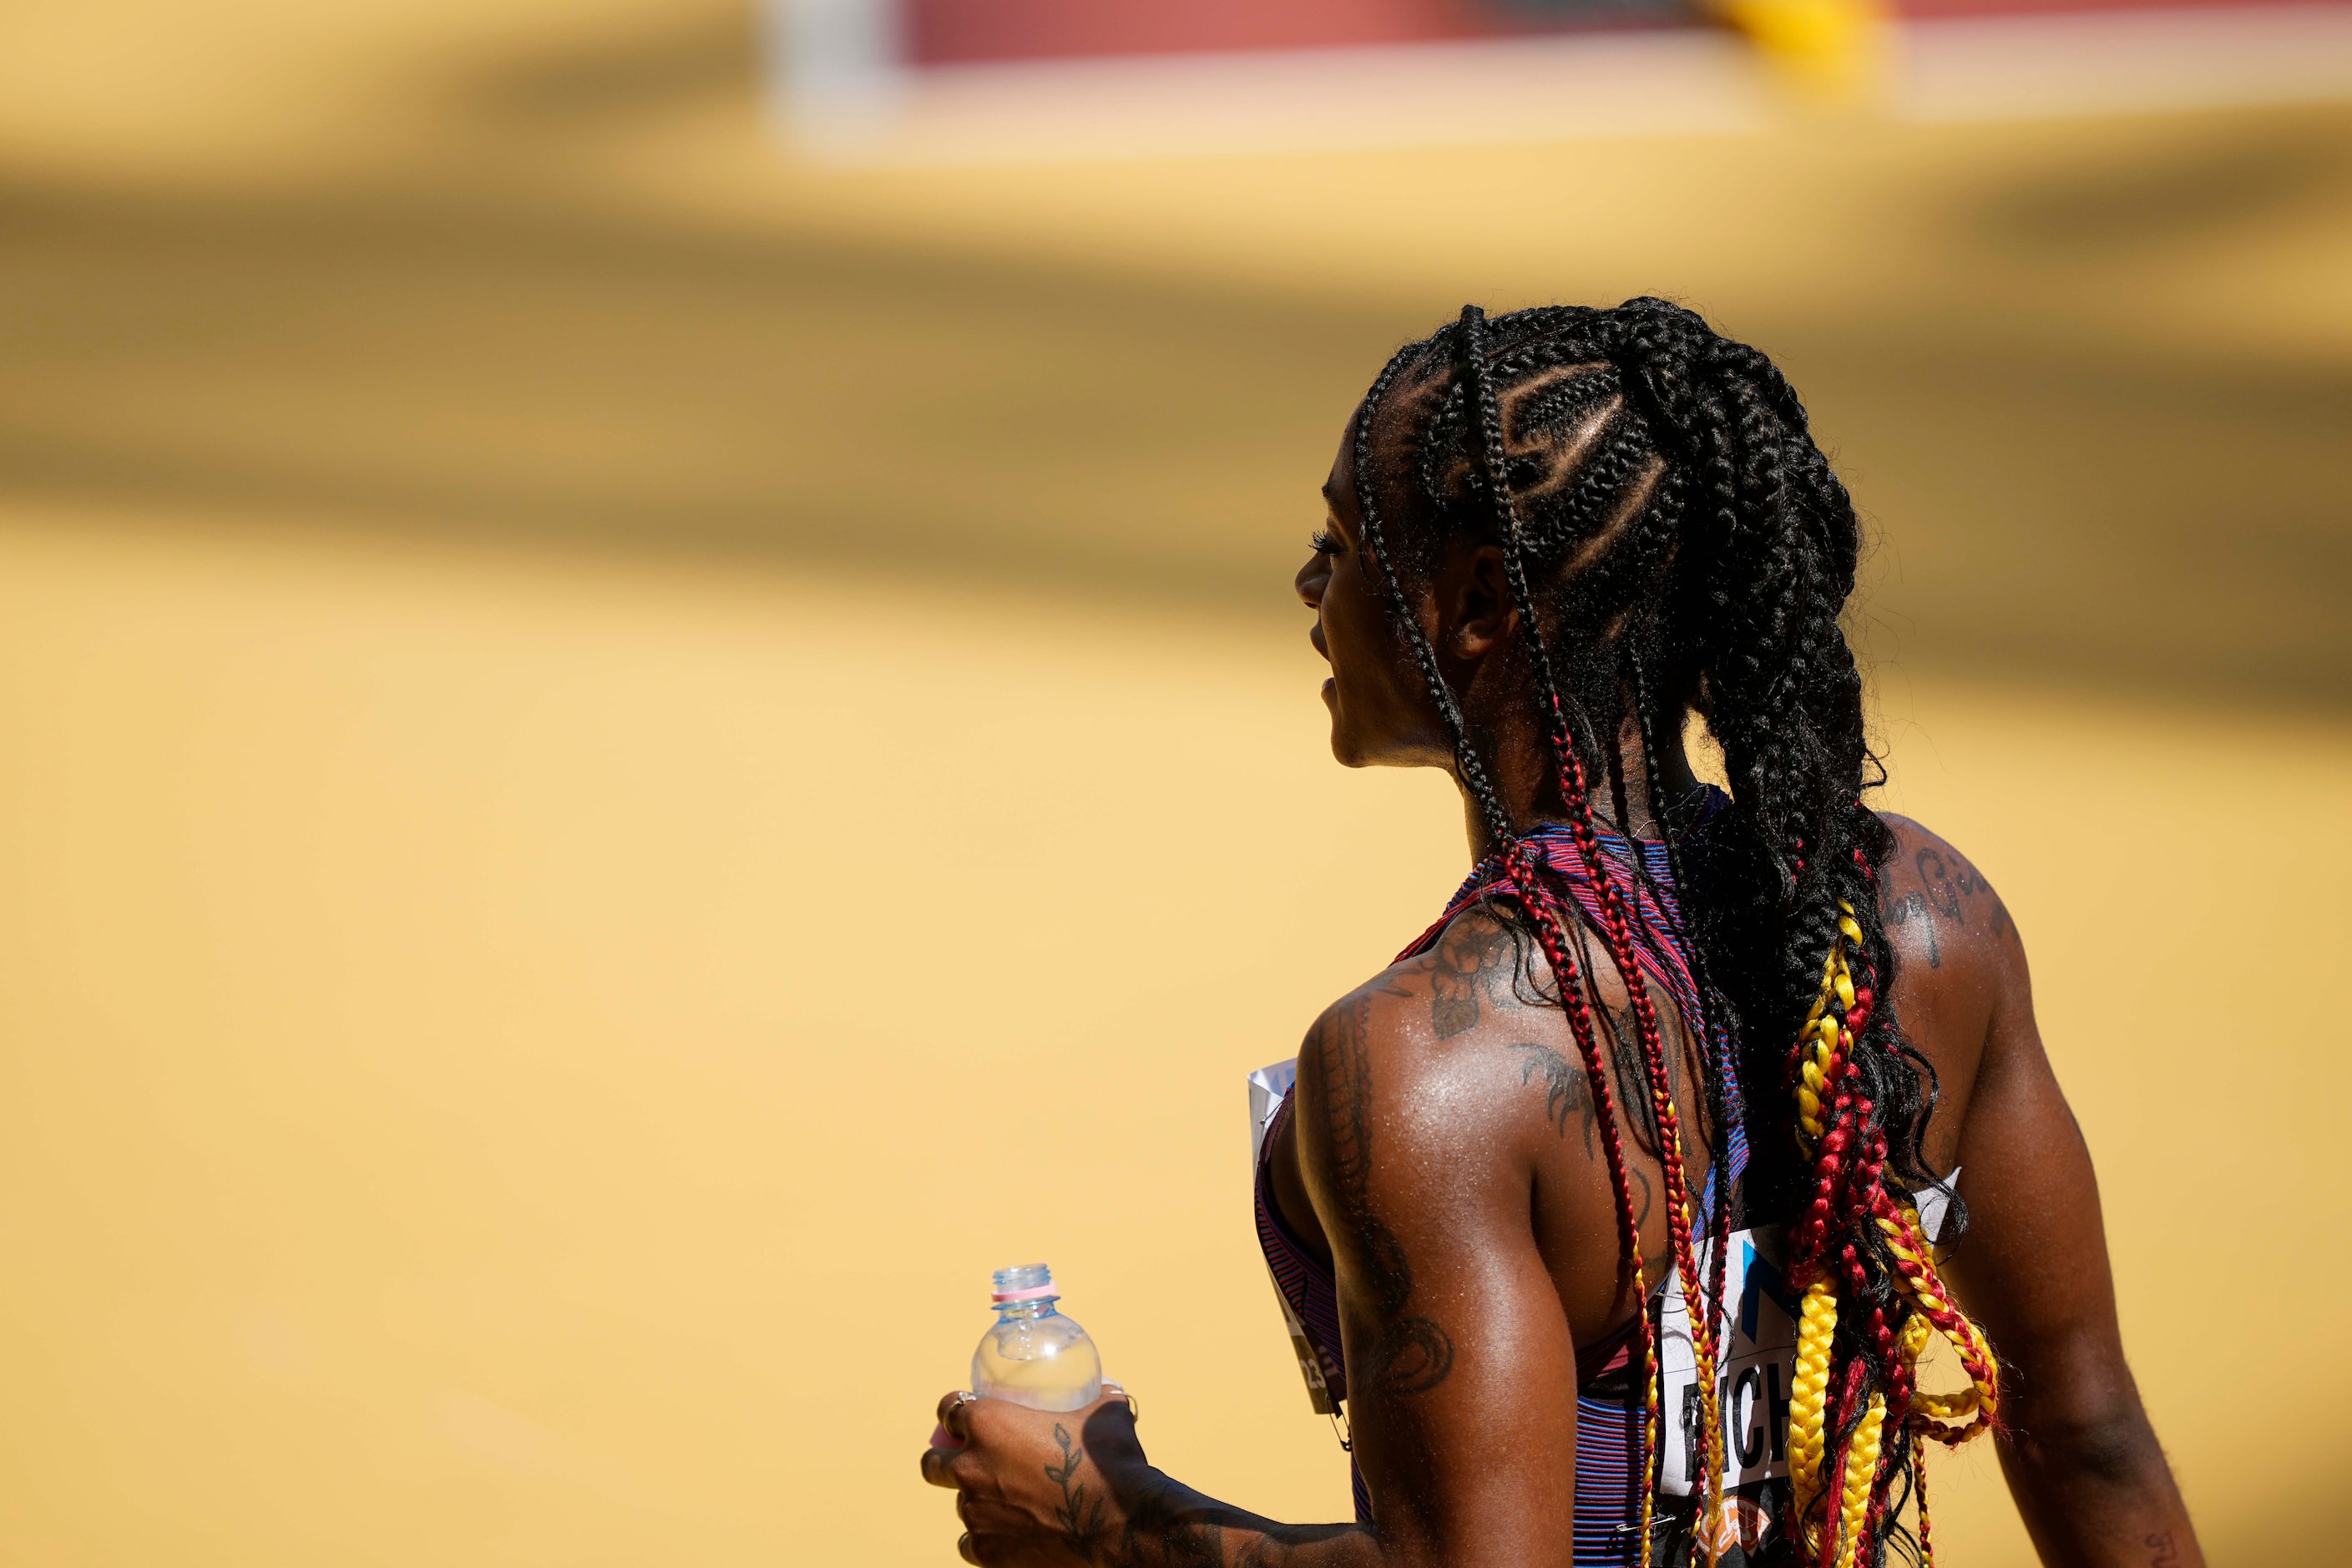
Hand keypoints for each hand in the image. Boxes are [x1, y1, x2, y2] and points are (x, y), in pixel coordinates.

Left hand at [919, 1384, 1145, 1565]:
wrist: (1120, 1523)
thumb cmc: (1110, 1460)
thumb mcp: (1104, 1411)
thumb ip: (1096, 1397)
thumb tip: (1108, 1389)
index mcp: (987, 1423)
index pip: (948, 1409)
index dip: (954, 1412)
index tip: (964, 1419)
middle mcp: (970, 1466)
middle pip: (933, 1463)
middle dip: (944, 1461)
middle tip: (970, 1463)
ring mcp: (975, 1512)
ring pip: (960, 1505)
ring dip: (977, 1501)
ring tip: (1008, 1503)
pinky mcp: (986, 1550)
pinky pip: (969, 1542)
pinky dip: (985, 1538)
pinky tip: (1007, 1533)